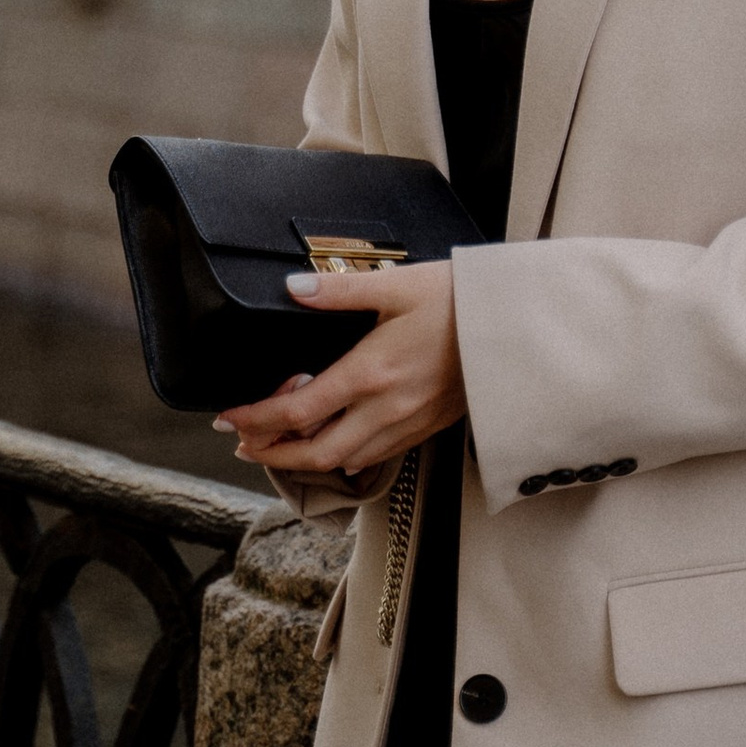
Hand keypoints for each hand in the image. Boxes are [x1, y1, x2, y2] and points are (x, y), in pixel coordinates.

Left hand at [215, 260, 466, 477]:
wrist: (515, 327)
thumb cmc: (459, 301)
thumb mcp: (395, 285)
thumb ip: (338, 291)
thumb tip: (291, 289)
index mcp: (369, 373)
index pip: (296, 413)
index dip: (256, 420)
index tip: (230, 418)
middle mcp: (384, 409)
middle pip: (315, 453)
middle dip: (272, 454)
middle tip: (244, 444)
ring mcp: (408, 423)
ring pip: (345, 461)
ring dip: (306, 459)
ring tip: (280, 446)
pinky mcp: (427, 427)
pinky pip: (377, 456)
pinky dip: (346, 457)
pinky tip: (339, 445)